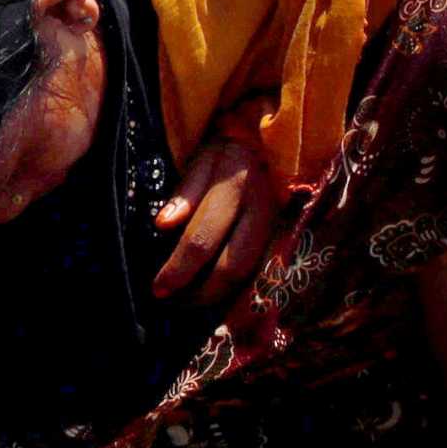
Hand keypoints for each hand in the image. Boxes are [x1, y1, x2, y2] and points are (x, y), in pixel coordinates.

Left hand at [153, 137, 276, 303]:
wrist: (271, 146)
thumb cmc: (227, 153)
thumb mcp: (202, 160)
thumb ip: (185, 193)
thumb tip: (163, 224)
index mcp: (235, 187)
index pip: (202, 238)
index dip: (179, 269)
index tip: (158, 288)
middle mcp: (262, 210)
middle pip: (232, 267)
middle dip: (200, 293)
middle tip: (174, 301)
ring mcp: (280, 226)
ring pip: (251, 274)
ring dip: (219, 296)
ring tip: (189, 300)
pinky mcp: (288, 237)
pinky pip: (263, 272)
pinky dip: (238, 289)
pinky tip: (216, 292)